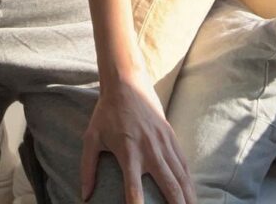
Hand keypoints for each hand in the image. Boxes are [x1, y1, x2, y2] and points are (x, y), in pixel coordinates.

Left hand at [80, 67, 196, 203]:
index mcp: (128, 152)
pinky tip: (192, 195)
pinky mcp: (171, 136)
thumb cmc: (107, 112)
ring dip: (188, 197)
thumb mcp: (91, 137)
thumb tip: (84, 196)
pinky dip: (189, 181)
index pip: (133, 188)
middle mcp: (150, 149)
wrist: (127, 83)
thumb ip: (87, 168)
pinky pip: (184, 163)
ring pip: (181, 176)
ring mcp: (163, 143)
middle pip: (169, 185)